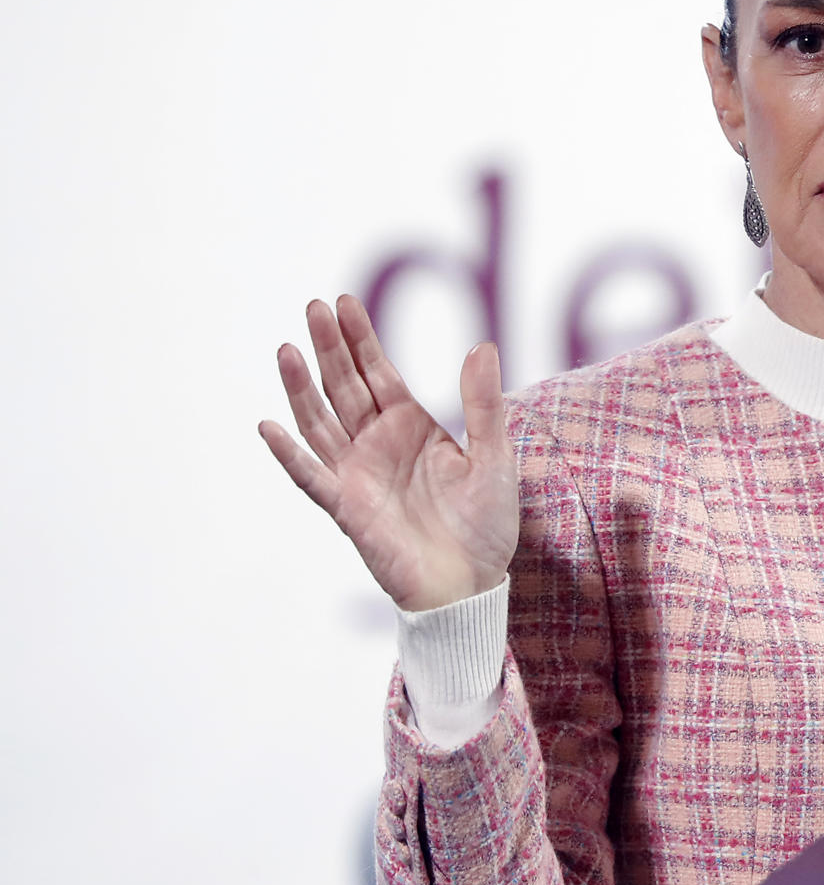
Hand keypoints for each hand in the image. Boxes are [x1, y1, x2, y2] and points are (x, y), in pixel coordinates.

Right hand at [259, 295, 518, 611]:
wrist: (472, 582)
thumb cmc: (485, 522)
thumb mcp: (494, 456)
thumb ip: (484, 404)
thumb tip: (482, 346)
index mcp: (410, 425)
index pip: (378, 372)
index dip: (360, 338)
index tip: (344, 301)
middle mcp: (377, 443)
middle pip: (344, 387)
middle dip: (329, 348)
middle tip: (312, 307)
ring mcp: (358, 474)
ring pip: (321, 422)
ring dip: (302, 389)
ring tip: (287, 350)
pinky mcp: (348, 508)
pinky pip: (312, 478)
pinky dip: (289, 456)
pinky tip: (270, 427)